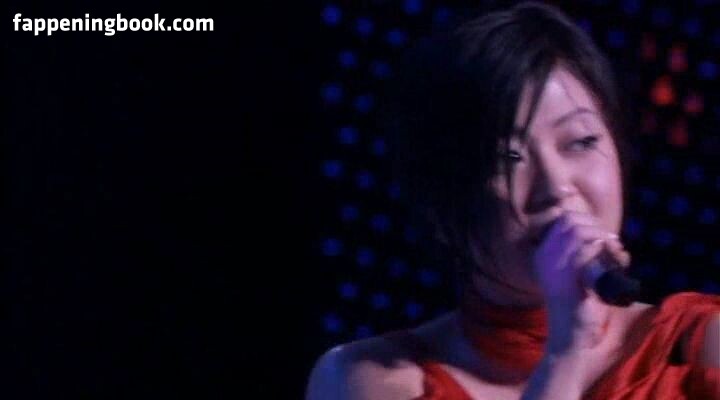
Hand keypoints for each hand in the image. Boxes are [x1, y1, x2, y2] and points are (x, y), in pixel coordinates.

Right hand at [531, 210, 629, 353]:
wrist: (571, 338)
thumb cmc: (579, 308)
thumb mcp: (576, 274)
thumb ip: (582, 253)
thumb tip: (604, 233)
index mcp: (543, 254)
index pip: (563, 219)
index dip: (587, 220)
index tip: (603, 237)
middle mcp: (544, 256)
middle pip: (571, 221)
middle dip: (597, 226)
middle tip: (612, 244)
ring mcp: (554, 266)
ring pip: (579, 232)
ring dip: (603, 237)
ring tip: (617, 252)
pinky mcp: (567, 277)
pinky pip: (586, 251)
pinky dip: (605, 251)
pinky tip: (617, 262)